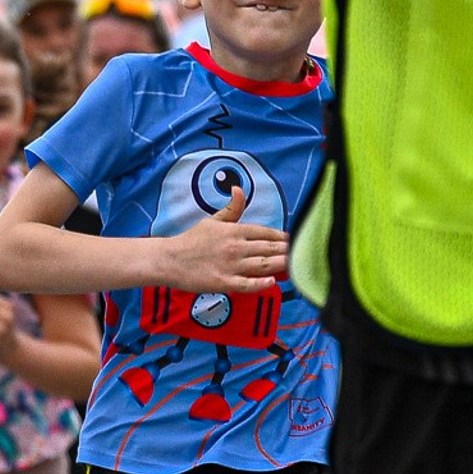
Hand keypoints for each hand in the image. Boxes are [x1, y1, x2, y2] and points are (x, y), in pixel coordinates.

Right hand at [162, 178, 285, 294]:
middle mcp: (236, 247)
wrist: (169, 260)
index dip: (282, 237)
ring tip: (296, 267)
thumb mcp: (212, 220)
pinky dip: (261, 283)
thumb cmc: (191, 240)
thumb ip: (231, 208)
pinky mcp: (224, 282)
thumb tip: (239, 189)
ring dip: (282, 265)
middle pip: (269, 248)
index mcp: (234, 231)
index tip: (294, 241)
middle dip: (288, 251)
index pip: (266, 232)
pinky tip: (271, 281)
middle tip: (303, 254)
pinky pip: (247, 284)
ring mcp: (231, 266)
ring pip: (263, 265)